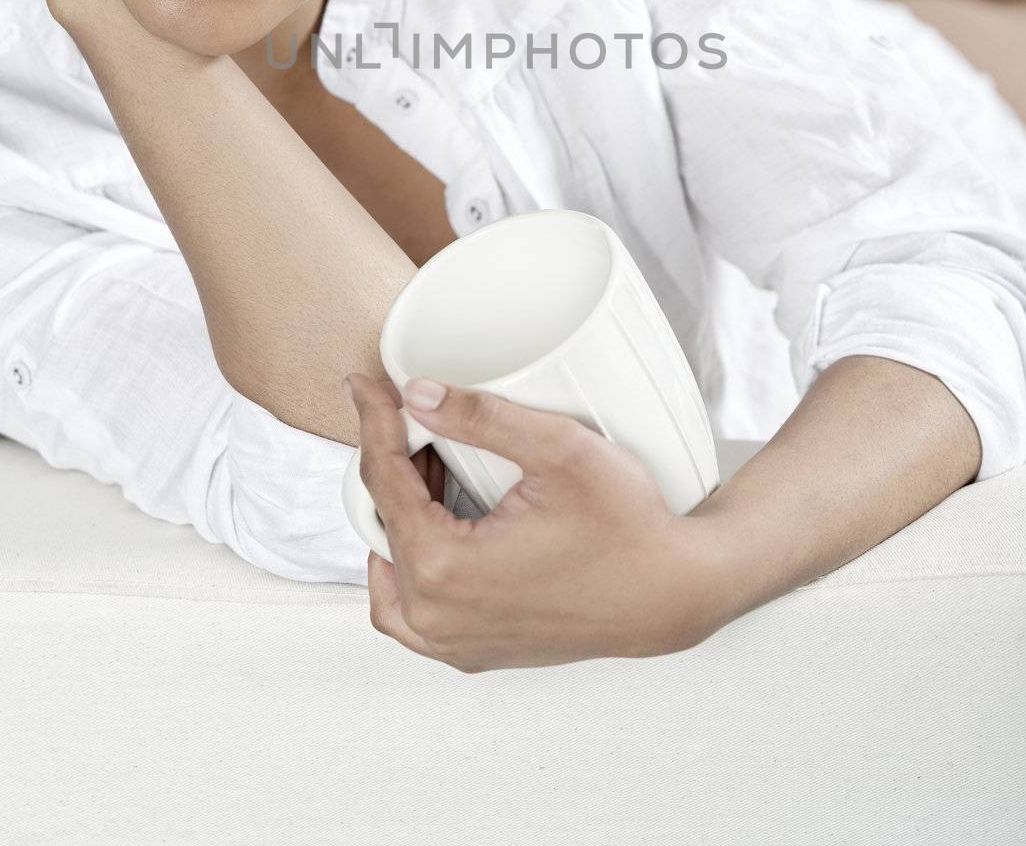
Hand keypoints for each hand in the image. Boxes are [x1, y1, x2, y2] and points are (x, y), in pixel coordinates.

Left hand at [343, 371, 728, 672]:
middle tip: (411, 419)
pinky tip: (440, 526)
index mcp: (443, 568)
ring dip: (398, 516)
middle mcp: (436, 618)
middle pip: (381, 523)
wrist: (670, 592)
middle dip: (389, 464)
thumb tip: (417, 394)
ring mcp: (454, 643)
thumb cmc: (627, 527)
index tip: (367, 385)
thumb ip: (480, 417)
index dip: (373, 421)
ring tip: (429, 467)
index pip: (383, 480)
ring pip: (388, 573)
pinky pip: (414, 612)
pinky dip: (412, 567)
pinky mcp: (475, 651)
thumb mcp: (557, 450)